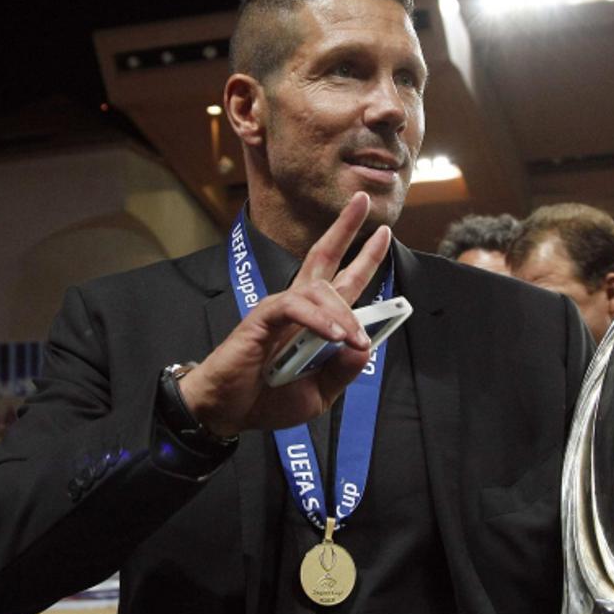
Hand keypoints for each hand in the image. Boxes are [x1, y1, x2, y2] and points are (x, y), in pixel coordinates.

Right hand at [180, 191, 389, 436]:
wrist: (229, 412)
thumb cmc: (268, 399)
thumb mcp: (320, 393)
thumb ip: (343, 371)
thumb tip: (367, 347)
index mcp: (314, 321)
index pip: (343, 282)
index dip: (364, 258)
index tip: (385, 235)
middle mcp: (298, 307)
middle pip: (324, 257)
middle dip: (346, 229)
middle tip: (364, 201)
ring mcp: (280, 309)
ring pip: (319, 290)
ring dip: (344, 314)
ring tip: (354, 340)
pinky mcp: (262, 316)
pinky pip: (295, 307)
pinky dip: (319, 321)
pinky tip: (335, 336)